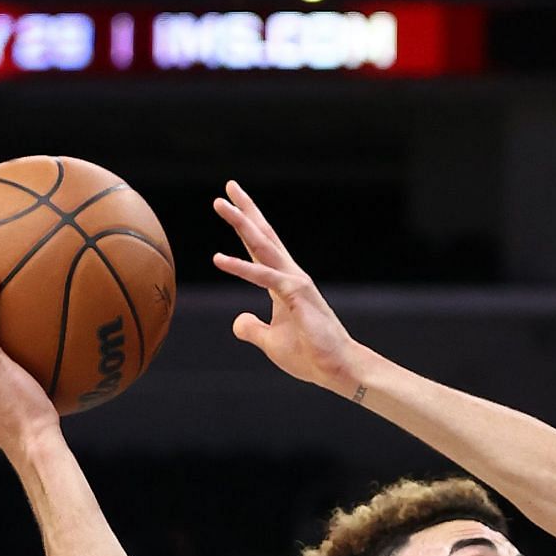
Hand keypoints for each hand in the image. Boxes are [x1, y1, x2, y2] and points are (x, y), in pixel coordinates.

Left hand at [211, 181, 362, 391]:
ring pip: (262, 246)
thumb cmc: (310, 355)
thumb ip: (252, 328)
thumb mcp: (271, 342)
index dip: (246, 224)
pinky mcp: (296, 295)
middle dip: (245, 210)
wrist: (337, 369)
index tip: (231, 202)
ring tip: (219, 203)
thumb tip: (237, 320)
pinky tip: (218, 259)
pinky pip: (263, 277)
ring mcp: (294, 282)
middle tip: (228, 186)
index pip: (261, 248)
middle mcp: (290, 275)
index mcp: (283, 283)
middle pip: (263, 236)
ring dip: (240, 223)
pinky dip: (240, 267)